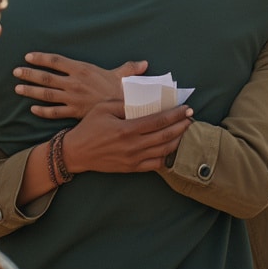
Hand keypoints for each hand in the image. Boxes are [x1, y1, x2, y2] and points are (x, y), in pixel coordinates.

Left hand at [14, 52, 146, 118]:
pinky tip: (33, 109)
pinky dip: (42, 111)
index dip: (41, 58)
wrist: (125, 110)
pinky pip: (54, 112)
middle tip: (16, 71)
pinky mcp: (73, 112)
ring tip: (17, 88)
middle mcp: (74, 83)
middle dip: (29, 73)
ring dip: (30, 90)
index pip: (56, 61)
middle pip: (46, 76)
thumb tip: (143, 63)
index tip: (29, 56)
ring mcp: (72, 98)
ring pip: (46, 93)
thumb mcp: (124, 75)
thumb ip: (129, 68)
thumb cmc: (123, 91)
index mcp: (82, 69)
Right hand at [60, 101, 191, 173]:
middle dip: (181, 126)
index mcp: (127, 129)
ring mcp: (133, 159)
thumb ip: (124, 103)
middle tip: (191, 117)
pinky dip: (166, 155)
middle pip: (165, 136)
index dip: (175, 114)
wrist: (76, 153)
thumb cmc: (89, 127)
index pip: (158, 121)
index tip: (186, 108)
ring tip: (185, 130)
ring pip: (163, 151)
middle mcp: (133, 146)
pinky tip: (171, 147)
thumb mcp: (103, 108)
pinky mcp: (132, 168)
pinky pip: (155, 164)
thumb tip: (144, 101)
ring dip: (177, 140)